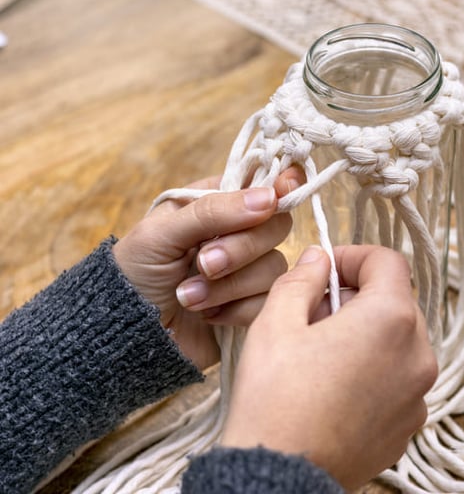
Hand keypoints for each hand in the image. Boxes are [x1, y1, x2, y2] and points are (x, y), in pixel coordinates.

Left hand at [112, 170, 303, 369]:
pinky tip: (208, 315)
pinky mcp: (252, 306)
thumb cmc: (133, 275)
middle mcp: (239, 233)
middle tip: (203, 264)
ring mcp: (248, 271)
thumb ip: (213, 212)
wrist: (125, 335)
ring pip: (274, 267)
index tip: (278, 195)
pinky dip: (236, 310)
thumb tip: (269, 197)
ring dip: (229, 286)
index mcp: (217, 203)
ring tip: (188, 298)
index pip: (263, 184)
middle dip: (240, 249)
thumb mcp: (161, 234)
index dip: (281, 185)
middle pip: (277, 226)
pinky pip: (269, 301)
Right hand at [221, 245, 437, 489]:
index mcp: (391, 319)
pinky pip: (398, 381)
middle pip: (396, 302)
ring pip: (398, 343)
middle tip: (314, 315)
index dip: (354, 257)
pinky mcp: (409, 425)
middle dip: (357, 298)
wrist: (280, 477)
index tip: (326, 271)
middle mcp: (419, 355)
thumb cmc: (275, 398)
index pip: (388, 262)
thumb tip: (319, 258)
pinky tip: (335, 389)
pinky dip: (374, 372)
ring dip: (367, 336)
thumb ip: (302, 279)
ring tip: (322, 355)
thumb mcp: (276, 323)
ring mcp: (418, 394)